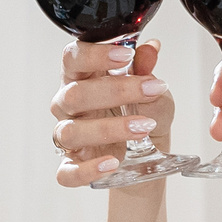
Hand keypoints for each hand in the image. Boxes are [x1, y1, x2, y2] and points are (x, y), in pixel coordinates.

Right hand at [48, 38, 173, 188]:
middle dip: (114, 91)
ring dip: (108, 129)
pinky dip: (88, 169)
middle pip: (74, 94)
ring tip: (143, 127)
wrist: (150, 151)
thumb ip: (147, 71)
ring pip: (70, 132)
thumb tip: (151, 49)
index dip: (95, 54)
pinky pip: (68, 172)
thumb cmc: (143, 111)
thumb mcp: (154, 90)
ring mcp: (68, 136)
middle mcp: (68, 105)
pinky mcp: (72, 165)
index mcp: (82, 78)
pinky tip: (113, 163)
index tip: (127, 56)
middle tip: (151, 90)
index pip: (73, 58)